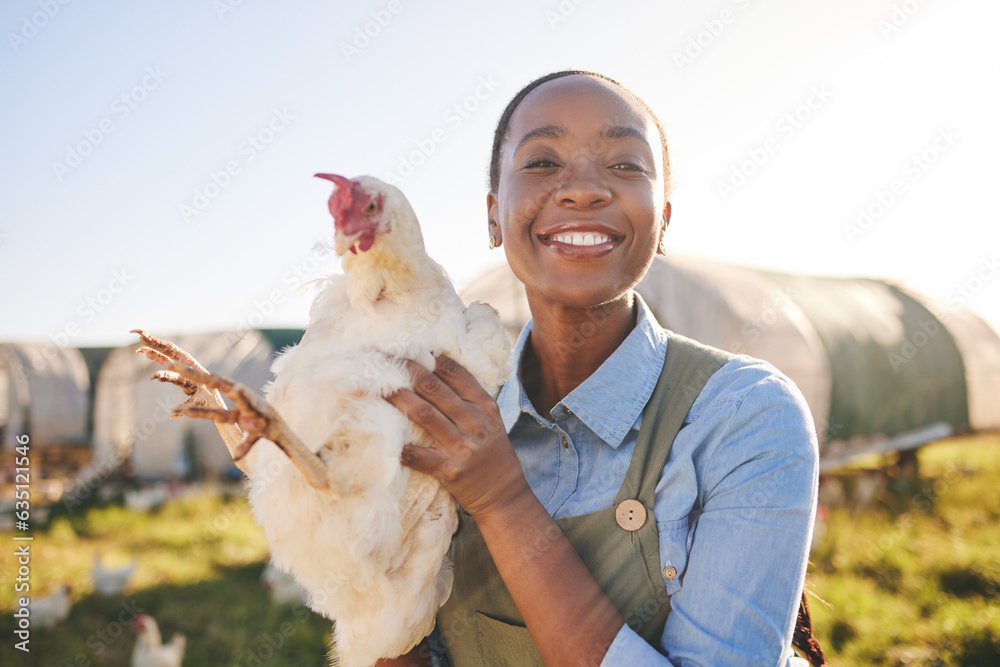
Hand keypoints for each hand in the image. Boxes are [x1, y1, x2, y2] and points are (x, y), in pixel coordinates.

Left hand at [385, 355, 530, 518]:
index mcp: (485, 405)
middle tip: (384, 359)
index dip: (429, 357)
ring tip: (378, 386)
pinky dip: (400, 446)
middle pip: (434, 387)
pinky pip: (417, 455)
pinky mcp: (449, 470)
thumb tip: (433, 369)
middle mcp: (475, 422)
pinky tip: (384, 436)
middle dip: (407, 370)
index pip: (455, 372)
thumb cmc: (491, 452)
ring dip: (397, 397)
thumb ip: (468, 397)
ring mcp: (462, 446)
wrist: (504, 495)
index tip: (408, 347)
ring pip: (423, 413)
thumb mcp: (490, 420)